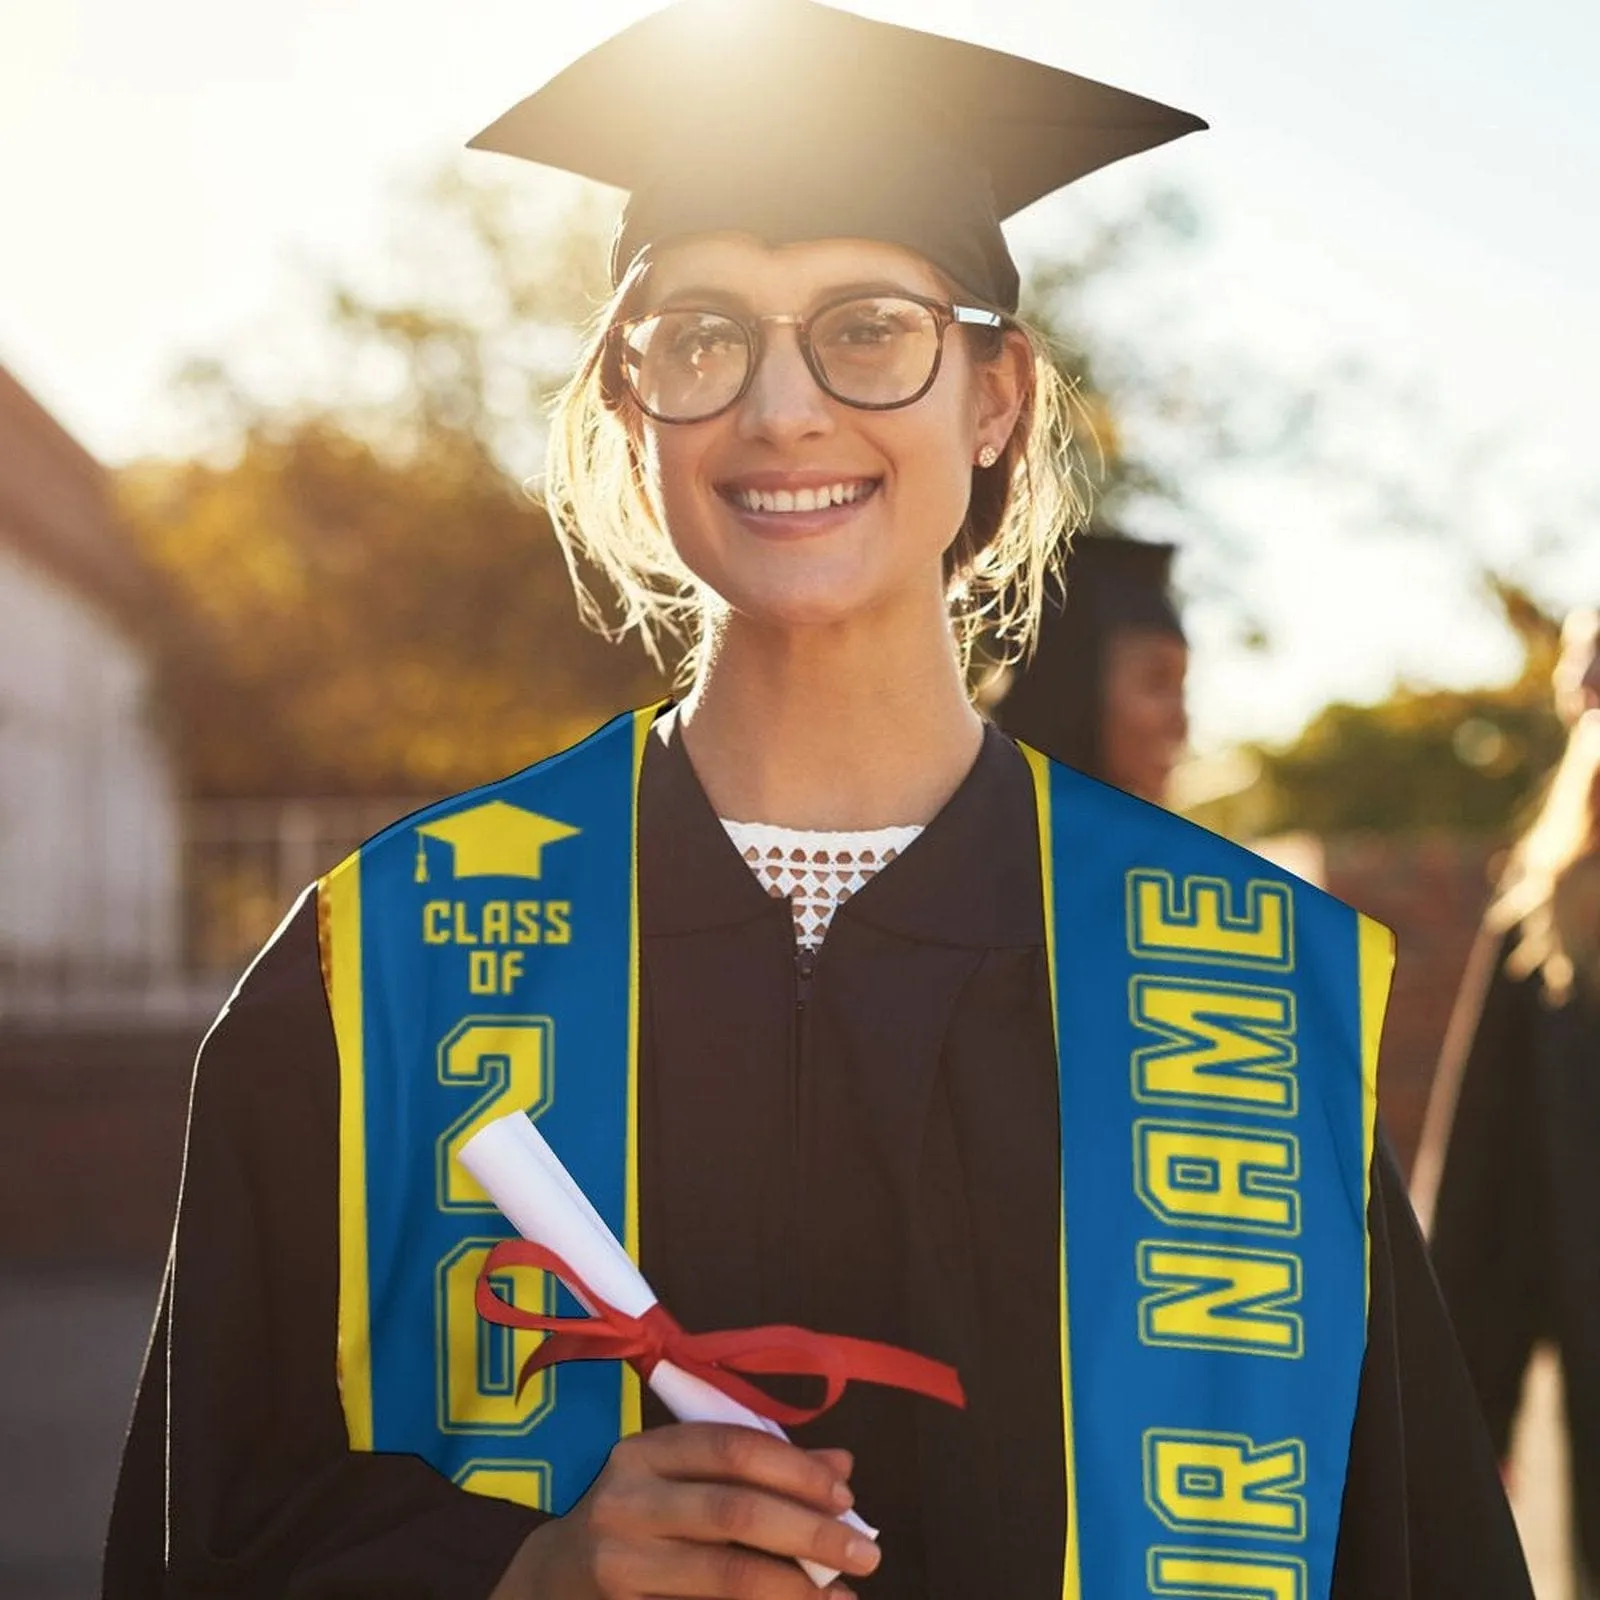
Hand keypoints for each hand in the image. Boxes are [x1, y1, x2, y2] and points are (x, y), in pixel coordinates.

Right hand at [490, 1424, 877, 1598]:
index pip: (732, 1447)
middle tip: (866, 1554)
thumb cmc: (637, 1516)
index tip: (846, 1495)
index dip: (795, 1469)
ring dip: (795, 1588)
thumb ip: (755, 1467)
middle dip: (810, 1532)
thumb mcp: (682, 1478)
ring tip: (841, 1597)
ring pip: (725, 1575)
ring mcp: (619, 1561)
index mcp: (644, 1451)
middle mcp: (626, 1500)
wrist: (552, 1581)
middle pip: (735, 1511)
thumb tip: (842, 1465)